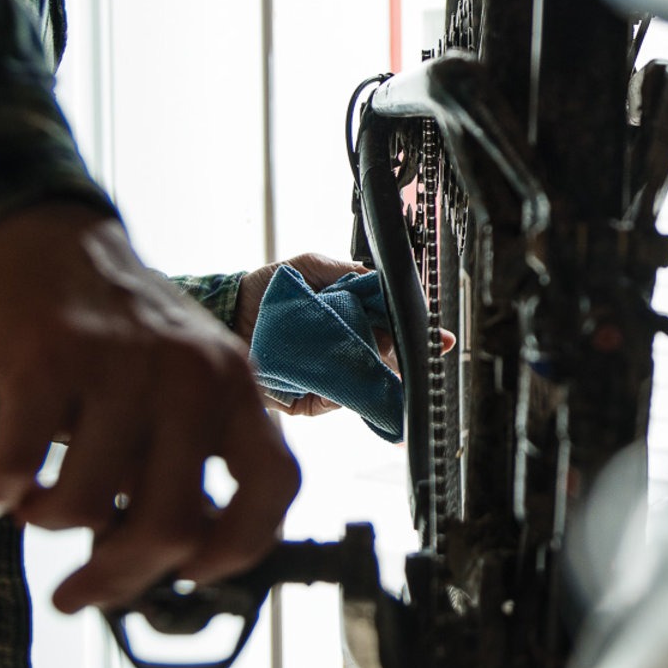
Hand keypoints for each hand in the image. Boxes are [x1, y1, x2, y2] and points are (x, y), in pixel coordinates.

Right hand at [0, 204, 300, 613]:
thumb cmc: (113, 336)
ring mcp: (122, 364)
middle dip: (120, 575)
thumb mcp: (180, 383)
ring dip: (51, 522)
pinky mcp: (48, 357)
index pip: (276, 484)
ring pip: (89, 506)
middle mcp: (192, 375)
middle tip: (80, 591)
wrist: (44, 242)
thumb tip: (173, 559)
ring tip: (39, 502)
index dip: (241, 546)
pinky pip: (19, 466)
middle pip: (171, 523)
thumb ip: (187, 459)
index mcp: (235, 385)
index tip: (193, 572)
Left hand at [234, 253, 453, 417]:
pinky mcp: (310, 400)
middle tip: (422, 354)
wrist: (227, 315)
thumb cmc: (268, 290)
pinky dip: (343, 393)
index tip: (439, 339)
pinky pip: (336, 400)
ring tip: (390, 367)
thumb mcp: (309, 267)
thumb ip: (345, 272)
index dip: (417, 333)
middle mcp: (346, 349)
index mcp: (352, 319)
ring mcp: (330, 376)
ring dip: (379, 375)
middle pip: (388, 359)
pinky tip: (348, 383)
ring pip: (366, 381)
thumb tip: (378, 281)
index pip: (392, 327)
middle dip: (407, 358)